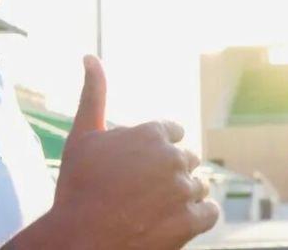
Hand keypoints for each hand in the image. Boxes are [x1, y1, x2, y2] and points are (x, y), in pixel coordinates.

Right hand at [8, 55, 218, 248]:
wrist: (79, 240)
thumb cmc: (77, 187)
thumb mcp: (82, 135)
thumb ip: (93, 94)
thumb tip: (90, 56)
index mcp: (150, 133)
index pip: (172, 132)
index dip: (156, 149)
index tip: (141, 167)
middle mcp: (172, 157)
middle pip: (186, 159)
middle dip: (170, 172)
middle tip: (144, 192)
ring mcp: (184, 190)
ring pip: (199, 186)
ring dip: (184, 195)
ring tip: (156, 209)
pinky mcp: (192, 221)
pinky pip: (210, 212)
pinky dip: (198, 216)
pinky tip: (175, 221)